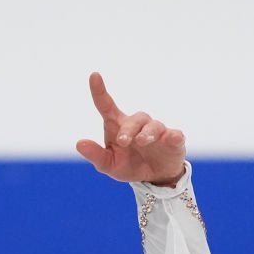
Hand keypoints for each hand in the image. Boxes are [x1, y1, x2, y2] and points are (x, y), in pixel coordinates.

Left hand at [75, 71, 186, 187]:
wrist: (155, 178)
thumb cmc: (129, 165)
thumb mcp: (109, 165)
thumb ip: (96, 155)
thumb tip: (79, 143)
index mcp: (119, 127)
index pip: (107, 106)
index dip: (100, 91)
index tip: (94, 75)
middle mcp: (138, 124)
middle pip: (133, 120)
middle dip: (128, 130)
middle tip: (122, 141)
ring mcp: (157, 130)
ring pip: (153, 126)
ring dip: (147, 133)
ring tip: (142, 142)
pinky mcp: (173, 139)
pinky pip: (174, 135)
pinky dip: (173, 136)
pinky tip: (170, 138)